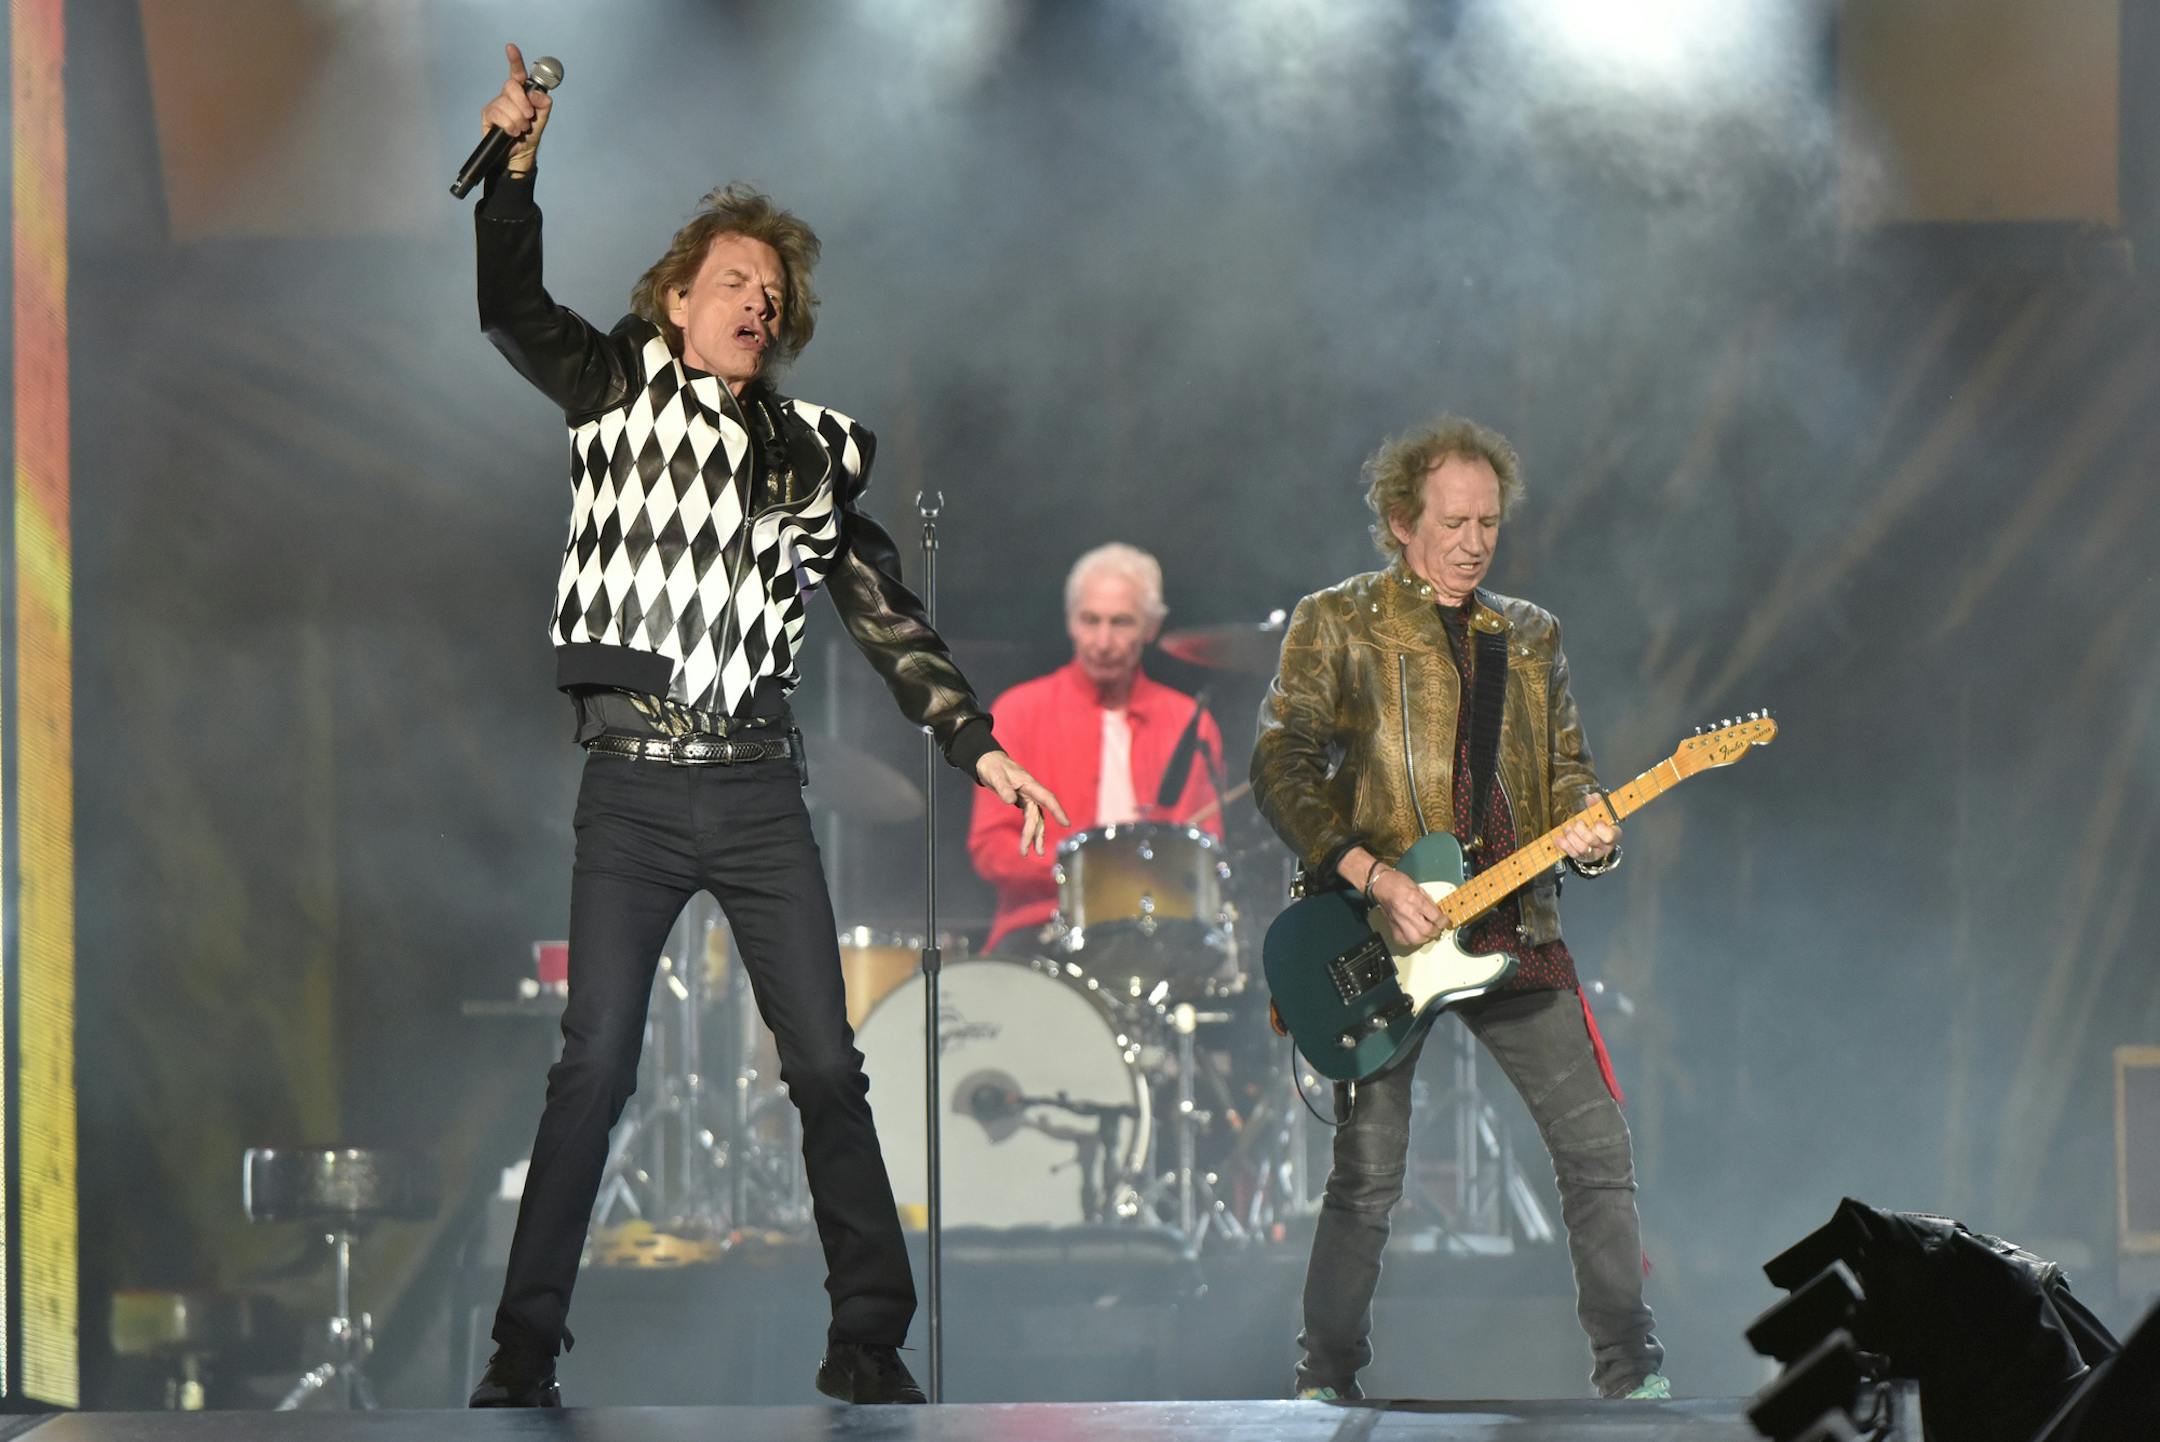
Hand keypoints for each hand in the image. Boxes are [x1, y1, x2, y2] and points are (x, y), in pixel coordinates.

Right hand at [482, 42, 551, 171]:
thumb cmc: (529, 134)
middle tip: (528, 117)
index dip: (514, 60)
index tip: (510, 47)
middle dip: (523, 104)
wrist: (520, 154)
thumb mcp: (542, 118)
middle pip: (512, 86)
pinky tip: (512, 132)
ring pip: (506, 103)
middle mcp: (506, 95)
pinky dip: (509, 125)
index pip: (517, 73)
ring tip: (520, 129)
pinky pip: (499, 114)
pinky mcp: (488, 115)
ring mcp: (496, 104)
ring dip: (518, 120)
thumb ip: (543, 103)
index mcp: (521, 92)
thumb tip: (537, 94)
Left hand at [975, 750, 1069, 855]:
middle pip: (1038, 815)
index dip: (1057, 811)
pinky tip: (1030, 841)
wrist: (988, 761)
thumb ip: (1003, 787)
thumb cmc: (993, 766)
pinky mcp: (1022, 801)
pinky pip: (1030, 818)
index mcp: (1029, 784)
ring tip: (1034, 852)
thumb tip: (1010, 800)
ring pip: (1035, 819)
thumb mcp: (995, 775)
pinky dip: (1030, 829)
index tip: (1066, 823)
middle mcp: (1031, 792)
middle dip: (1036, 834)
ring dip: (1034, 835)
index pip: (1047, 798)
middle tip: (1033, 851)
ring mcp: (1028, 797)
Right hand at [1370, 867, 1444, 950]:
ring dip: (1424, 938)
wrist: (1380, 884)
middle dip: (1435, 931)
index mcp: (1414, 899)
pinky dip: (1411, 940)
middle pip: (1426, 931)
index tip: (1445, 922)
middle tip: (1437, 928)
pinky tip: (1414, 934)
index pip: (1434, 917)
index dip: (1443, 921)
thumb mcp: (1418, 888)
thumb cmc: (1398, 883)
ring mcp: (1398, 921)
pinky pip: (1404, 941)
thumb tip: (1438, 915)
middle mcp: (1406, 912)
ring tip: (1427, 932)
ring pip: (1415, 939)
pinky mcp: (1391, 927)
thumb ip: (1428, 903)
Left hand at [1556, 801, 1619, 862]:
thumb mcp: (1601, 813)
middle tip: (1578, 823)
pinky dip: (1564, 844)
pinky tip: (1559, 837)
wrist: (1596, 842)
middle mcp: (1604, 847)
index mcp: (1613, 834)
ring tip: (1569, 828)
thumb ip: (1597, 804)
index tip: (1597, 821)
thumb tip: (1592, 796)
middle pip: (1591, 840)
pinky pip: (1572, 853)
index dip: (1600, 828)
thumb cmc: (1600, 825)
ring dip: (1571, 836)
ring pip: (1581, 848)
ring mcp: (1593, 854)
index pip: (1609, 835)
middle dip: (1581, 829)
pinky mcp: (1581, 858)